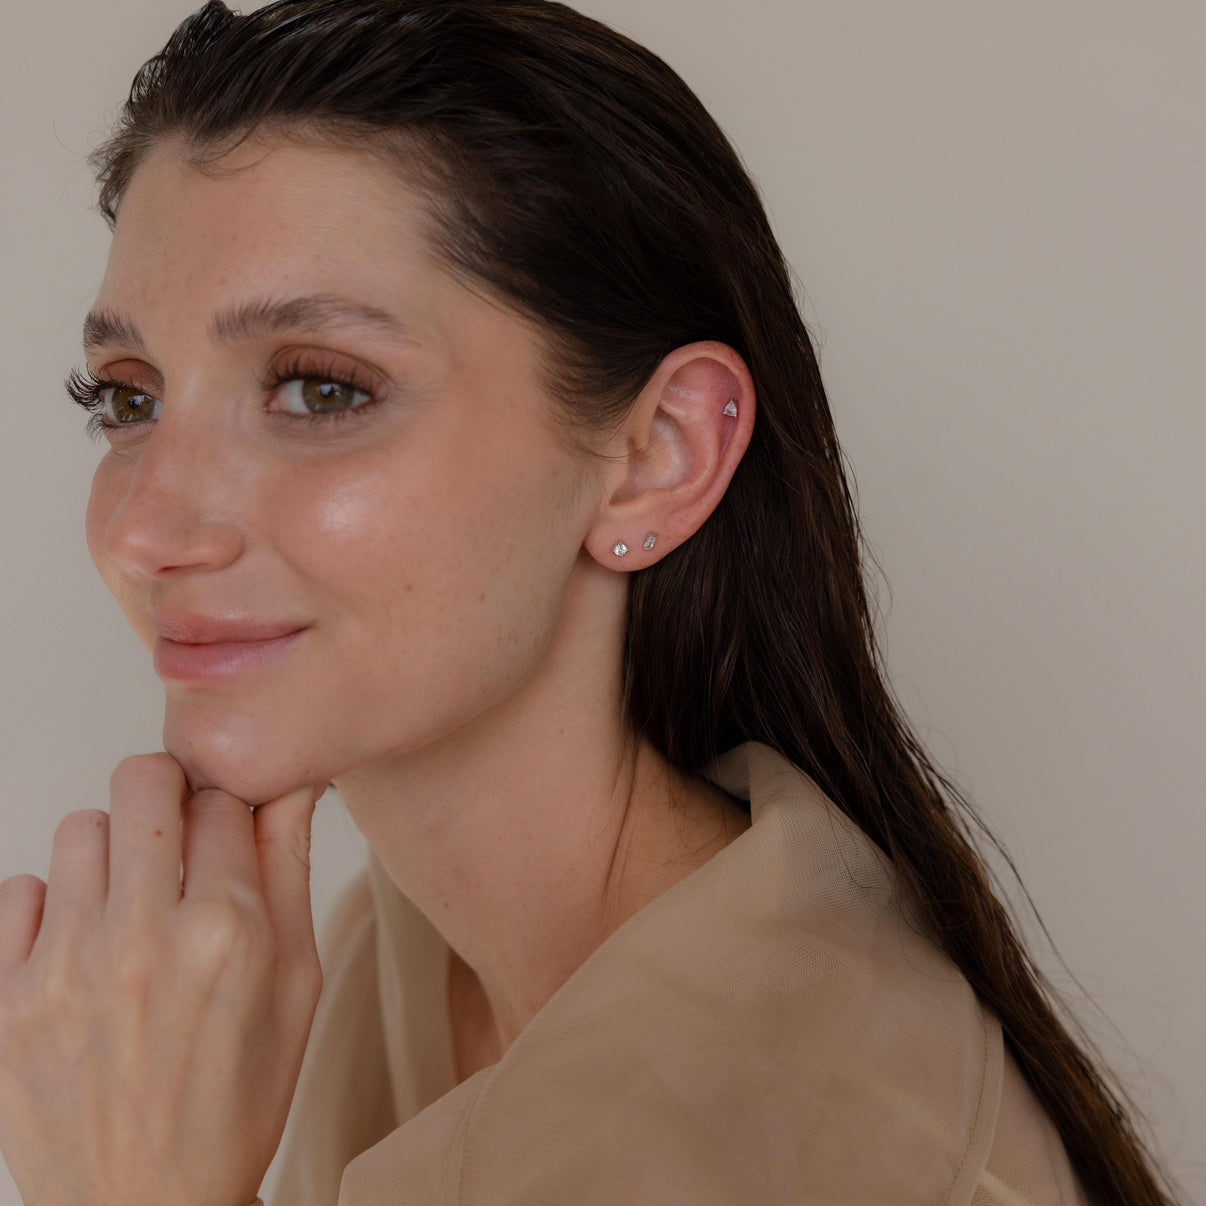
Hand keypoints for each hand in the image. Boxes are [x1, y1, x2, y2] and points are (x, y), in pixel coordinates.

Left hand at [0, 754, 325, 1205]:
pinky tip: (81, 950)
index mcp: (228, 933)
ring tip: (128, 905)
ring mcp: (62, 970)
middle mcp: (142, 939)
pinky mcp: (5, 1001)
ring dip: (110, 853)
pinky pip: (16, 892)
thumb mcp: (297, 982)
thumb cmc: (235, 1096)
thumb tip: (290, 782)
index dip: (231, 807)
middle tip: (175, 833)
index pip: (224, 799)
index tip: (227, 830)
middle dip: (168, 794)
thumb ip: (288, 870)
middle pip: (143, 782)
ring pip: (79, 830)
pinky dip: (50, 908)